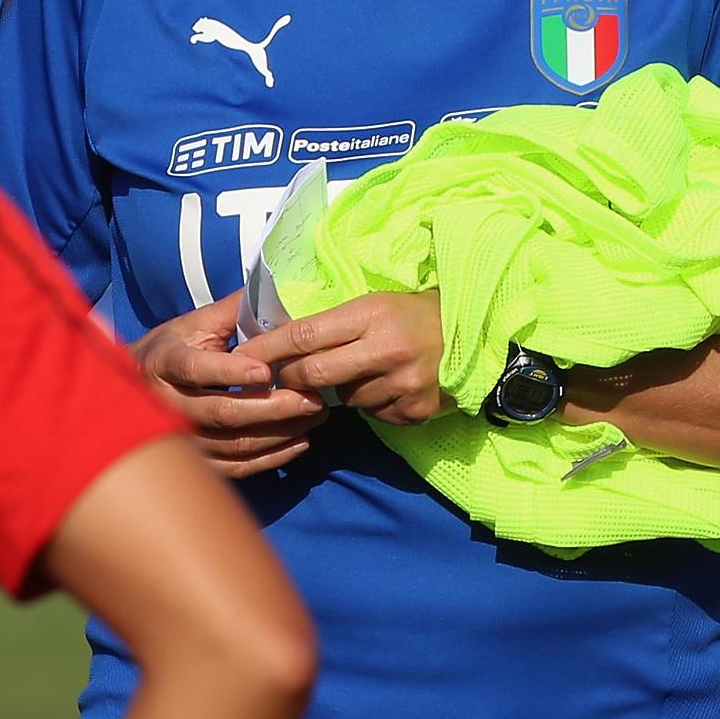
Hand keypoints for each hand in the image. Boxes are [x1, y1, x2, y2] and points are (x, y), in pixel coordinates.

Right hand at [131, 291, 330, 477]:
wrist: (133, 390)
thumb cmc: (174, 348)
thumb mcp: (194, 323)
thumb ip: (232, 311)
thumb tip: (274, 288)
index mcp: (165, 362)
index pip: (197, 369)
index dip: (230, 371)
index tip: (266, 370)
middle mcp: (167, 404)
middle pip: (221, 413)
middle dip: (272, 408)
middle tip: (312, 399)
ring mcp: (180, 438)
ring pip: (233, 444)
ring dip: (279, 433)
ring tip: (315, 416)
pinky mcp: (196, 460)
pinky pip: (235, 467)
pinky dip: (271, 458)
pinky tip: (300, 441)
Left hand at [234, 291, 446, 425]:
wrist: (476, 334)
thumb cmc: (414, 313)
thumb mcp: (375, 304)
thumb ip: (334, 325)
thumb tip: (284, 347)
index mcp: (371, 313)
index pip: (305, 334)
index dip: (268, 349)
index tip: (242, 357)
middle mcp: (386, 349)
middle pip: (314, 375)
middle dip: (293, 379)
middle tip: (287, 377)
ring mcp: (402, 383)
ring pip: (344, 399)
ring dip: (343, 390)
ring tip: (366, 371)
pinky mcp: (416, 410)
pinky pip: (374, 414)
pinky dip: (374, 404)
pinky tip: (391, 386)